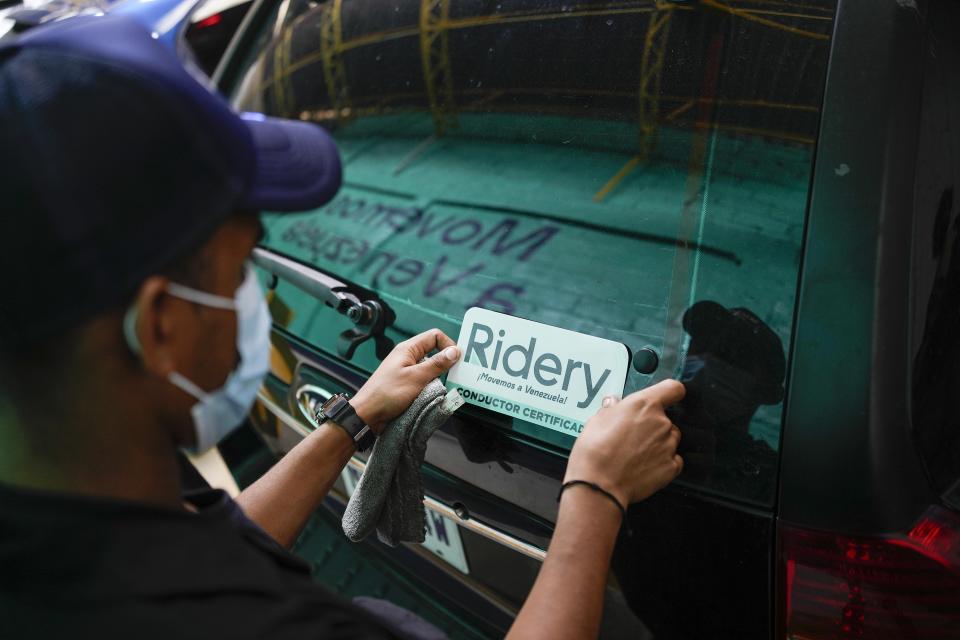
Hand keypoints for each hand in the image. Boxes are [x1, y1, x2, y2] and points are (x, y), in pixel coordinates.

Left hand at [351, 328, 459, 432]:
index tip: (456, 360)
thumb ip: (437, 364)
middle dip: (445, 363)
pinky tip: (432, 396)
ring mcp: (406, 371)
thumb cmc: (387, 394)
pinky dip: (431, 387)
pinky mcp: (406, 384)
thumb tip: (455, 351)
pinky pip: (424, 380)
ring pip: (430, 368)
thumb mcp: (417, 378)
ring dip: (438, 378)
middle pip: (434, 352)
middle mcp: (408, 357)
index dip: (448, 345)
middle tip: (454, 375)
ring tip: (440, 389)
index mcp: (408, 349)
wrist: (368, 415)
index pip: (435, 336)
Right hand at [564, 379, 685, 507]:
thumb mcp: (596, 420)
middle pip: (667, 419)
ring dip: (659, 443)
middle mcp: (661, 423)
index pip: (673, 388)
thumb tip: (614, 403)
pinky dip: (662, 462)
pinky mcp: (671, 467)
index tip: (665, 397)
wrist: (598, 484)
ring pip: (670, 439)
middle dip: (653, 426)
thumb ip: (611, 409)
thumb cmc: (595, 450)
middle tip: (633, 436)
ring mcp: (669, 446)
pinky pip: (673, 460)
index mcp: (644, 405)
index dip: (670, 393)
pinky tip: (644, 467)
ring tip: (636, 454)